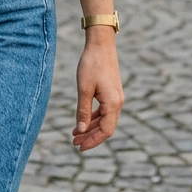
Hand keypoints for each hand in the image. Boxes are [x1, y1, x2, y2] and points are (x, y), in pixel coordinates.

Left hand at [73, 29, 123, 151]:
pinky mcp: (111, 92)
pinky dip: (93, 117)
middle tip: (74, 142)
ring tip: (74, 133)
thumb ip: (82, 111)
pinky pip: (103, 110)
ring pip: (104, 119)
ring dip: (90, 128)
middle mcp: (117, 102)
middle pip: (106, 127)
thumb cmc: (91, 65)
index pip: (106, 131)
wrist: (101, 44)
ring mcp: (115, 97)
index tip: (79, 147)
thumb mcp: (84, 89)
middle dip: (90, 136)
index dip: (93, 141)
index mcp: (113, 103)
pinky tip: (81, 121)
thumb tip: (80, 130)